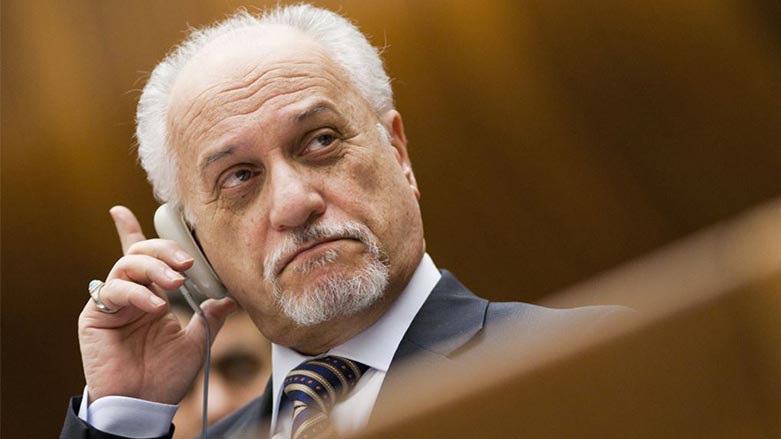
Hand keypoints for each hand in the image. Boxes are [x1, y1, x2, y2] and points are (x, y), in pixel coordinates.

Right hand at [78, 206, 235, 403]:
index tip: (120, 210)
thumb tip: (229, 298)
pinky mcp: (95, 316)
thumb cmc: (166, 375)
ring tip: (176, 284)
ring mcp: (112, 303)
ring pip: (126, 265)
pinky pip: (114, 291)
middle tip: (187, 264)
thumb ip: (211, 317)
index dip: (130, 231)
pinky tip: (157, 306)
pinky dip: (138, 294)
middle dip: (164, 250)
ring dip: (154, 268)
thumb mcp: (197, 341)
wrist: (145, 403)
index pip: (141, 257)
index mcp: (151, 294)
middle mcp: (129, 294)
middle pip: (139, 253)